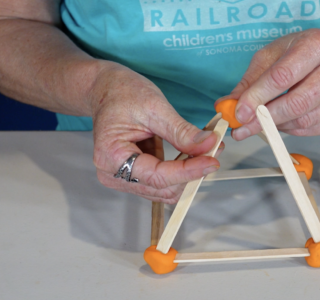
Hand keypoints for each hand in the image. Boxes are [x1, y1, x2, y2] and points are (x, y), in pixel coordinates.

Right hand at [89, 65, 222, 203]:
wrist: (106, 90)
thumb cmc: (121, 93)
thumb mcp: (154, 107)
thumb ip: (181, 131)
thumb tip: (208, 145)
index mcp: (111, 156)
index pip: (157, 176)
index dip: (188, 171)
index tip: (212, 161)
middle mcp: (114, 174)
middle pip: (163, 188)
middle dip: (191, 172)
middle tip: (213, 149)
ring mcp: (123, 178)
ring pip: (166, 189)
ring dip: (189, 173)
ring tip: (205, 149)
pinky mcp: (135, 175)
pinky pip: (164, 182)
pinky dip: (181, 170)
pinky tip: (192, 153)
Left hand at [220, 29, 319, 139]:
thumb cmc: (304, 53)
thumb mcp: (274, 55)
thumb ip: (251, 81)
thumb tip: (228, 105)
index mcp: (318, 44)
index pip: (282, 77)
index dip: (257, 98)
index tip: (239, 113)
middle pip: (296, 103)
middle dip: (264, 119)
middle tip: (244, 127)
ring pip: (305, 120)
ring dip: (277, 125)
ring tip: (264, 120)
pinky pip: (315, 130)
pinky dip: (293, 130)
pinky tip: (284, 121)